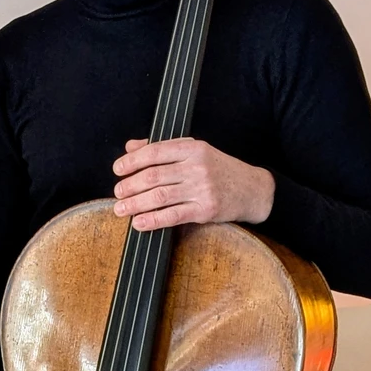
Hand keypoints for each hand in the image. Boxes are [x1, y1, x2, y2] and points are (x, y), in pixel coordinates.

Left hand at [112, 138, 275, 230]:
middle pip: (153, 176)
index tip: (118, 169)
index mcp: (192, 149)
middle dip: (130, 185)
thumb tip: (131, 147)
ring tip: (121, 208)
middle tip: (117, 192)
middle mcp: (196, 167)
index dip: (132, 161)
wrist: (253, 189)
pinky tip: (139, 223)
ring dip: (135, 204)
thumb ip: (162, 148)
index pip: (155, 152)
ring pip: (160, 196)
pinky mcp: (205, 210)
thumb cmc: (220, 170)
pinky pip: (173, 215)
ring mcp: (202, 189)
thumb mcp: (195, 151)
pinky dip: (153, 220)